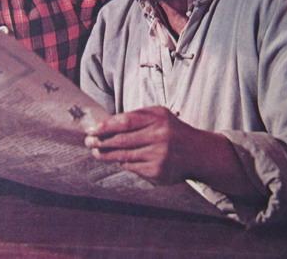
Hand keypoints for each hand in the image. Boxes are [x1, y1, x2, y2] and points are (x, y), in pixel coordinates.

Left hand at [84, 106, 200, 183]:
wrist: (197, 153)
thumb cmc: (172, 130)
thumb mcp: (159, 115)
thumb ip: (135, 116)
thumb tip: (106, 124)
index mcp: (158, 118)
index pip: (125, 122)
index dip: (106, 126)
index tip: (92, 129)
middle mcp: (159, 136)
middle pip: (122, 140)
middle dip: (101, 141)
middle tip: (88, 142)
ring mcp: (158, 155)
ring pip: (124, 155)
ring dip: (106, 155)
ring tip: (95, 152)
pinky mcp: (157, 171)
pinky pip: (132, 167)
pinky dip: (122, 163)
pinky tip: (115, 160)